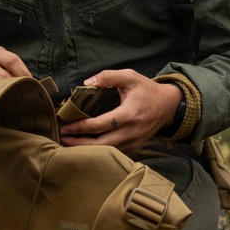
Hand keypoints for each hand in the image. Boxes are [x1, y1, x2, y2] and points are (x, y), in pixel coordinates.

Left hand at [59, 68, 181, 153]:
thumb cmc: (147, 90)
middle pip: (100, 144)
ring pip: (106, 152)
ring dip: (86, 150)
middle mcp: (131, 132)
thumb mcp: (130, 77)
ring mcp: (133, 142)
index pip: (100, 125)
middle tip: (61, 139)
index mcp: (129, 114)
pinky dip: (98, 151)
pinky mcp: (134, 147)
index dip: (80, 127)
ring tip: (69, 144)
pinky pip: (114, 152)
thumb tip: (87, 83)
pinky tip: (85, 146)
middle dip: (78, 143)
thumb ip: (108, 76)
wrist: (168, 106)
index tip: (64, 126)